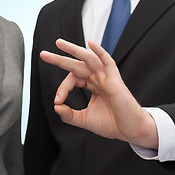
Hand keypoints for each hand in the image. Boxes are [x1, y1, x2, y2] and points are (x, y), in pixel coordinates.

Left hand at [40, 39, 158, 148]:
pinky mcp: (115, 80)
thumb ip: (69, 115)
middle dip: (59, 59)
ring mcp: (106, 78)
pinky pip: (108, 62)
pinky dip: (100, 52)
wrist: (130, 130)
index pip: (72, 79)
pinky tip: (91, 44)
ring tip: (59, 44)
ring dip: (74, 50)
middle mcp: (98, 78)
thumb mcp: (85, 120)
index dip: (62, 89)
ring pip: (88, 59)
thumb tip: (56, 107)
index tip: (58, 101)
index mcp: (92, 85)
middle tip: (43, 54)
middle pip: (76, 64)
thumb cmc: (112, 123)